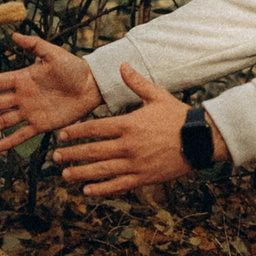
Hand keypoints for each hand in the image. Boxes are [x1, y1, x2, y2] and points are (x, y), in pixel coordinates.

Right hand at [0, 33, 100, 149]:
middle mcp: (23, 96)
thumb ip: (34, 45)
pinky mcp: (41, 124)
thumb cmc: (74, 68)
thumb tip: (14, 35)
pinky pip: (22, 134)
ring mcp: (30, 112)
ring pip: (4, 120)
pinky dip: (10, 141)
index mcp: (23, 78)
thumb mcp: (53, 53)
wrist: (91, 86)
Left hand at [51, 65, 220, 198]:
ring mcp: (136, 164)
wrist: (200, 140)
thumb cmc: (178, 116)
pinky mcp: (144, 178)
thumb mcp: (157, 95)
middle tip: (55, 157)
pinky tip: (87, 191)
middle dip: (72, 154)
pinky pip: (118, 185)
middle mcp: (128, 146)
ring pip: (102, 170)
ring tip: (65, 175)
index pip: (94, 128)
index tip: (62, 135)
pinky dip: (102, 189)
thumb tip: (122, 64)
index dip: (76, 132)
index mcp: (128, 124)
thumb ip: (136, 82)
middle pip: (93, 151)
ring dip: (81, 173)